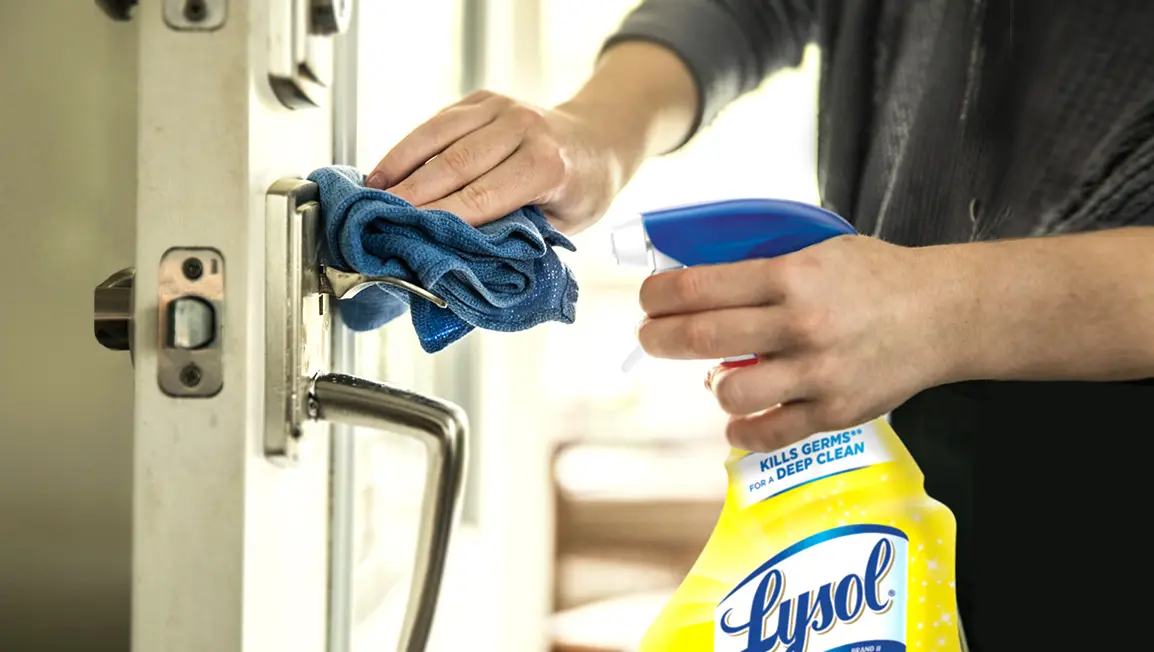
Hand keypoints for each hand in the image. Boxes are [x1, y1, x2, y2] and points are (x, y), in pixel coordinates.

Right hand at [366, 90, 632, 233]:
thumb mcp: (560, 226)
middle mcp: (522, 127)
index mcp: (547, 164)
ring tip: (370, 194)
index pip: (483, 195)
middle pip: (454, 164)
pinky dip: (407, 148)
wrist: (599, 138)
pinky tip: (385, 170)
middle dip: (412, 194)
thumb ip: (515, 237)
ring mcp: (500, 107)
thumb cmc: (581, 190)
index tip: (408, 235)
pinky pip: (436, 123)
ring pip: (437, 137)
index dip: (442, 216)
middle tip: (377, 220)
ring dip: (399, 166)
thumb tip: (461, 259)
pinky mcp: (482, 99)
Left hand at [635, 235, 957, 451]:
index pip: (701, 286)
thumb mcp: (817, 251)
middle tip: (649, 336)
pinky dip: (742, 431)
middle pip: (702, 337)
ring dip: (711, 385)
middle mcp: (801, 324)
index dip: (659, 294)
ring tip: (717, 377)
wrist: (944, 314)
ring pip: (730, 391)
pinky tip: (738, 420)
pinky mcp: (835, 411)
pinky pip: (768, 434)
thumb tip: (696, 284)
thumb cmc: (873, 277)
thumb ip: (762, 267)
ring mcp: (818, 372)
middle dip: (659, 337)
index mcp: (791, 275)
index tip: (647, 299)